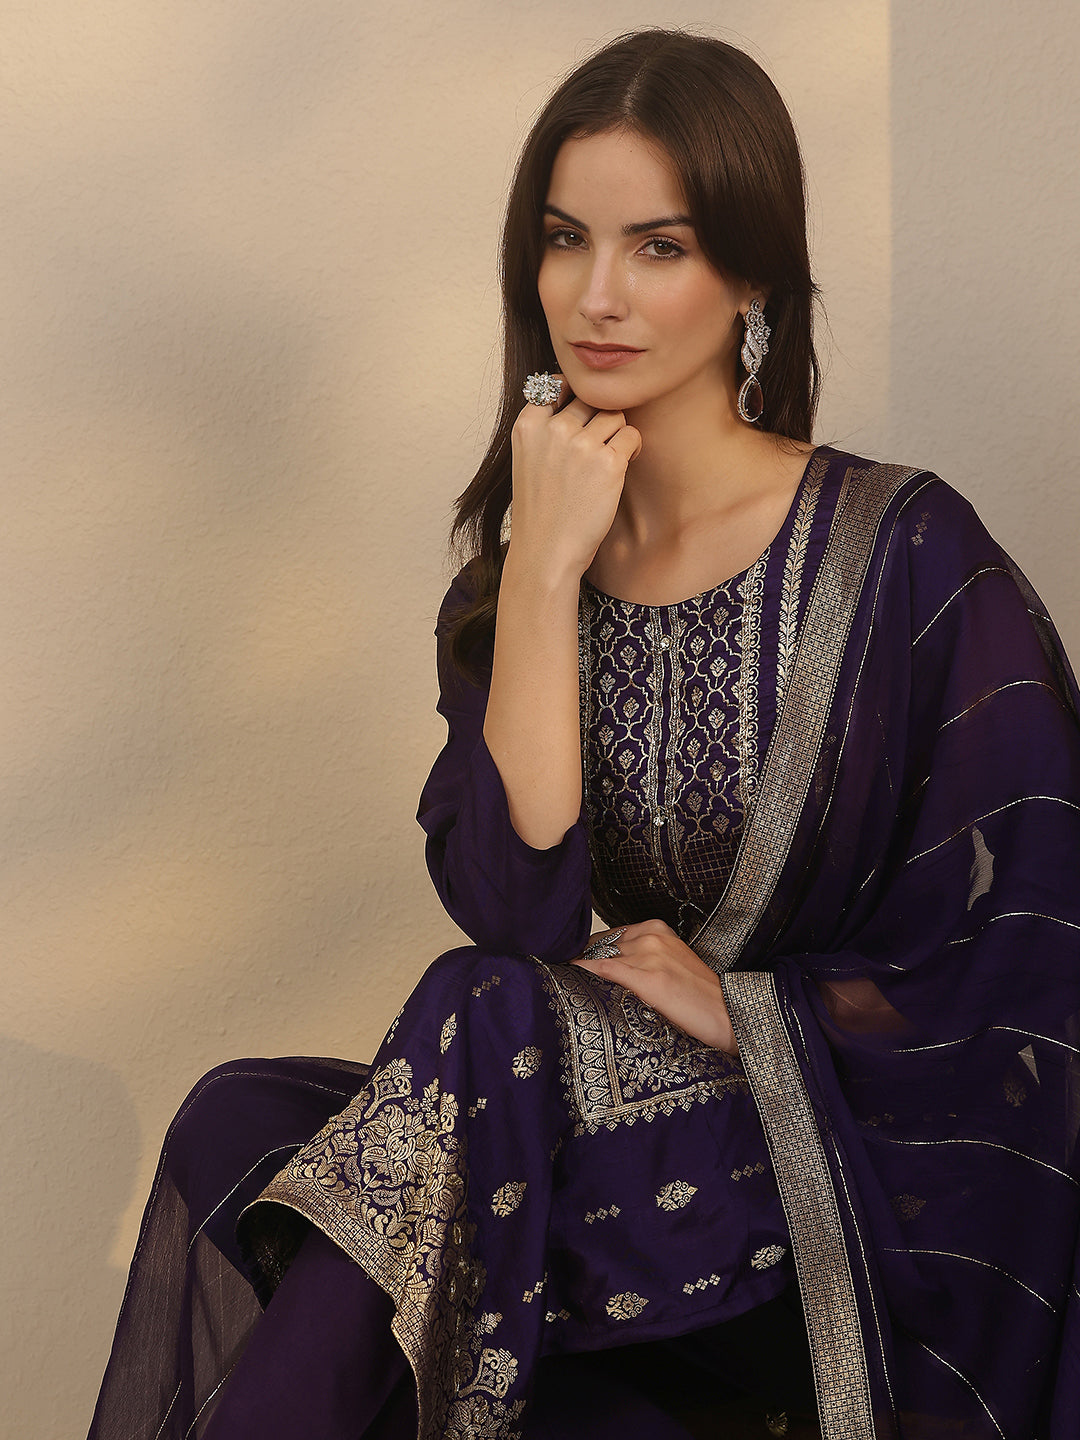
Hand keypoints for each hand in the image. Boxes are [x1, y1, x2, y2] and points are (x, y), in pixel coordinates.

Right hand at [509, 375, 641, 583]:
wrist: (545, 552)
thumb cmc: (540, 510)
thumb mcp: (527, 460)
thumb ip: (544, 428)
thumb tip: (575, 395)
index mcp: (527, 426)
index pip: (555, 384)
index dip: (573, 394)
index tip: (580, 414)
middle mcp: (553, 430)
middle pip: (590, 399)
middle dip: (598, 418)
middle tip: (598, 445)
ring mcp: (581, 445)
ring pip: (614, 414)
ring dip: (617, 433)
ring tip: (610, 458)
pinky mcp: (608, 463)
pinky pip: (630, 435)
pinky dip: (632, 448)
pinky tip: (621, 467)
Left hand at [571, 919, 737, 1052]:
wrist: (727, 1013)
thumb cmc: (700, 994)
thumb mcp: (670, 962)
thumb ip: (643, 956)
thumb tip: (609, 964)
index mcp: (658, 928)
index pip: (610, 934)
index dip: (589, 948)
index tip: (573, 958)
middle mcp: (652, 936)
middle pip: (601, 943)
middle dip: (583, 956)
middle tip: (563, 967)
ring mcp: (649, 955)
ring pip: (600, 954)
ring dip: (581, 965)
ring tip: (563, 975)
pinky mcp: (647, 977)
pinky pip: (605, 968)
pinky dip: (585, 970)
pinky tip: (572, 974)